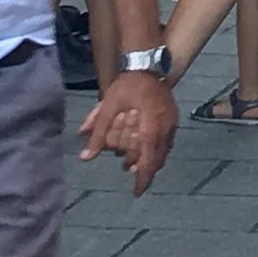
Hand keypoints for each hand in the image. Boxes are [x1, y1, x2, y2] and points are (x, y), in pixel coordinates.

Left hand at [79, 72, 176, 190]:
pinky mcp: (173, 116)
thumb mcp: (108, 107)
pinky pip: (168, 140)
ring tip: (136, 163)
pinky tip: (148, 146)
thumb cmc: (127, 86)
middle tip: (132, 175)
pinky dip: (158, 148)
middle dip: (145, 171)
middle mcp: (164, 129)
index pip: (148, 163)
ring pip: (164, 151)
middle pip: (157, 160)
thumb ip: (98, 134)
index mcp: (149, 130)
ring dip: (151, 160)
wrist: (147, 63)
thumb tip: (85, 157)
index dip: (143, 181)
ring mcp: (171, 122)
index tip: (136, 193)